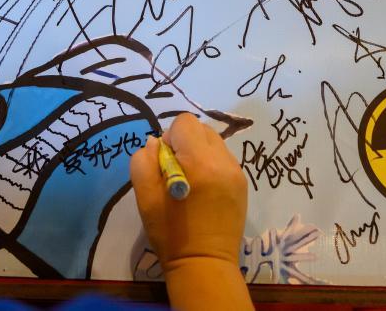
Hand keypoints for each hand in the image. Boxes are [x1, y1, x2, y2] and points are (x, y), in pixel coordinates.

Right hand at [129, 112, 247, 271]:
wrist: (204, 263)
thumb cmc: (170, 233)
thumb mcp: (145, 198)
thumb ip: (143, 162)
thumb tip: (154, 144)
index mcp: (198, 162)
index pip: (185, 122)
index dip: (170, 137)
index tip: (164, 161)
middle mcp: (222, 161)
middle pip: (202, 129)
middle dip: (185, 142)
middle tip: (176, 171)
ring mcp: (236, 172)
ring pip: (214, 142)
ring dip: (199, 152)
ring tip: (191, 181)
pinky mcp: (242, 183)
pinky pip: (224, 159)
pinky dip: (211, 165)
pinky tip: (203, 189)